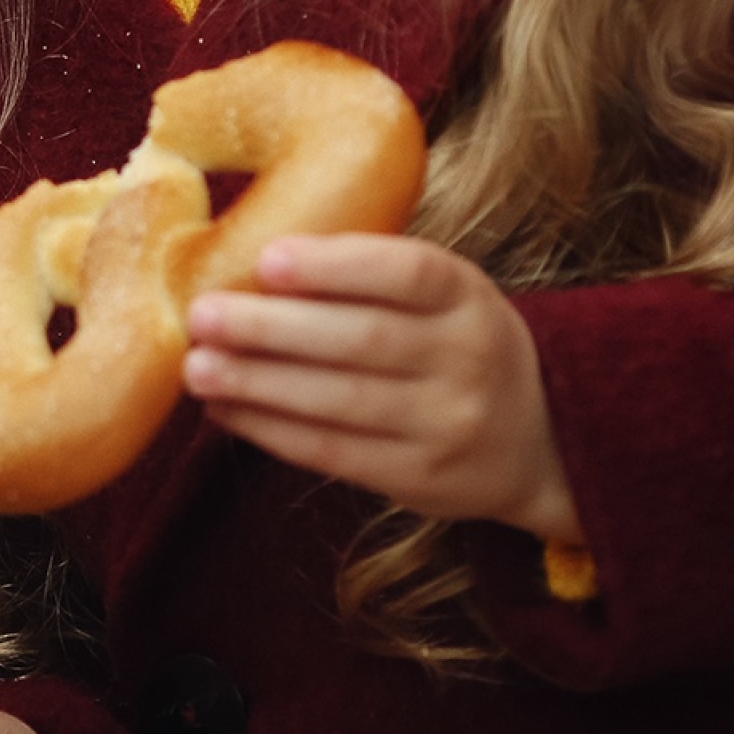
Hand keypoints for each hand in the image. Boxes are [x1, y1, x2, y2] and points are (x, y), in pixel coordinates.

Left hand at [184, 234, 581, 542]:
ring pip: (341, 403)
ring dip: (258, 384)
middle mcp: (466, 359)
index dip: (337, 266)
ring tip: (197, 367)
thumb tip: (246, 254)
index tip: (267, 259)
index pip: (408, 272)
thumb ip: (369, 274)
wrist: (536, 439)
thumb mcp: (442, 296)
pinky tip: (226, 409)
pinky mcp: (420, 479)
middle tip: (202, 314)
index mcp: (467, 297)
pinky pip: (334, 454)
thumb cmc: (451, 342)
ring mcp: (447, 425)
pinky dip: (271, 430)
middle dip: (273, 328)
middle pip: (364, 340)